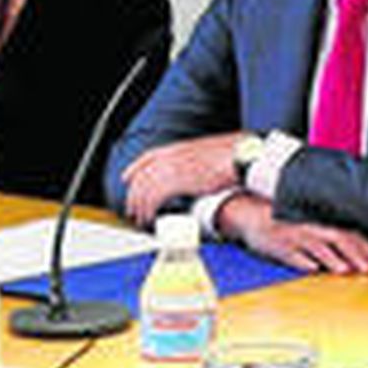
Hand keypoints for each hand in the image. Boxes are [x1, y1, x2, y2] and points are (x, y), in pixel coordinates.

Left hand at [120, 133, 243, 225]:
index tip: (128, 179)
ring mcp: (172, 168)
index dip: (134, 169)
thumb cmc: (233, 156)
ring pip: (145, 189)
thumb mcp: (209, 153)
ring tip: (141, 219)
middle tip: (133, 209)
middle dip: (134, 195)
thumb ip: (196, 160)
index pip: (147, 158)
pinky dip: (149, 210)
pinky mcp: (176, 182)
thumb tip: (197, 171)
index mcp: (177, 148)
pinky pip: (154, 198)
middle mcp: (170, 157)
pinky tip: (150, 218)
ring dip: (140, 206)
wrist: (239, 157)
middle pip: (142, 177)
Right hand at [216, 193, 367, 274]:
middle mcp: (312, 227)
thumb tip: (358, 256)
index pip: (351, 234)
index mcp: (323, 223)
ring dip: (331, 259)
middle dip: (356, 255)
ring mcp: (295, 236)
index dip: (367, 249)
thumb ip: (333, 239)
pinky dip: (303, 262)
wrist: (252, 215)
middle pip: (339, 239)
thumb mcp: (312, 227)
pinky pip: (292, 255)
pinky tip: (313, 270)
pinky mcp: (279, 246)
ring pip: (317, 247)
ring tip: (344, 270)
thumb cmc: (288, 225)